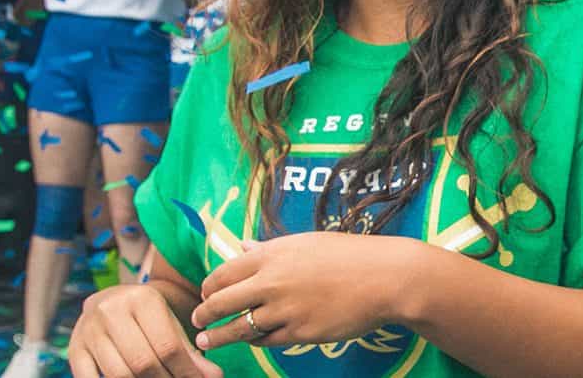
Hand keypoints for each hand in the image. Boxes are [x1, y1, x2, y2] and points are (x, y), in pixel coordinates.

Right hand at [68, 284, 222, 377]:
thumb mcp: (169, 323)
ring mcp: (89, 331)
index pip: (168, 345)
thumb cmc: (148, 317)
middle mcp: (112, 311)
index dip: (186, 371)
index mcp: (143, 299)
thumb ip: (190, 350)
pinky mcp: (74, 349)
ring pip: (119, 374)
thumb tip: (214, 377)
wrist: (108, 302)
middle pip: (143, 363)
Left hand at [191, 232, 418, 350]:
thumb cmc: (350, 255)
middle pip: (222, 302)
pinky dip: (256, 341)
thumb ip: (269, 248)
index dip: (209, 287)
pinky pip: (267, 341)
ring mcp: (285, 309)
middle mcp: (273, 281)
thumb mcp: (307, 242)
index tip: (205, 294)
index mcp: (273, 254)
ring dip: (220, 336)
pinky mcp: (299, 332)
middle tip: (197, 322)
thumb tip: (242, 246)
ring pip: (240, 327)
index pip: (224, 272)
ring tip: (207, 341)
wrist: (385, 277)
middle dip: (204, 315)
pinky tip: (253, 341)